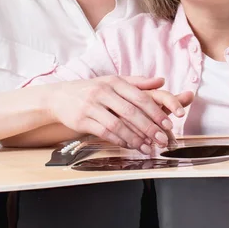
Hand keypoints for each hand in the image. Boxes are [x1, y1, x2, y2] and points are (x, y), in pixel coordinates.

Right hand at [47, 76, 189, 152]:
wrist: (59, 97)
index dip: (156, 111)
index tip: (169, 123)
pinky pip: (104, 132)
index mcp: (114, 81)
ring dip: (135, 138)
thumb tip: (162, 80)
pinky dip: (118, 140)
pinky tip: (128, 145)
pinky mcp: (82, 120)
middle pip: (131, 112)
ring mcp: (91, 106)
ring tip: (147, 147)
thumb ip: (138, 82)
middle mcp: (103, 91)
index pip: (140, 97)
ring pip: (117, 124)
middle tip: (162, 139)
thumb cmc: (92, 90)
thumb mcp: (113, 82)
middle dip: (149, 128)